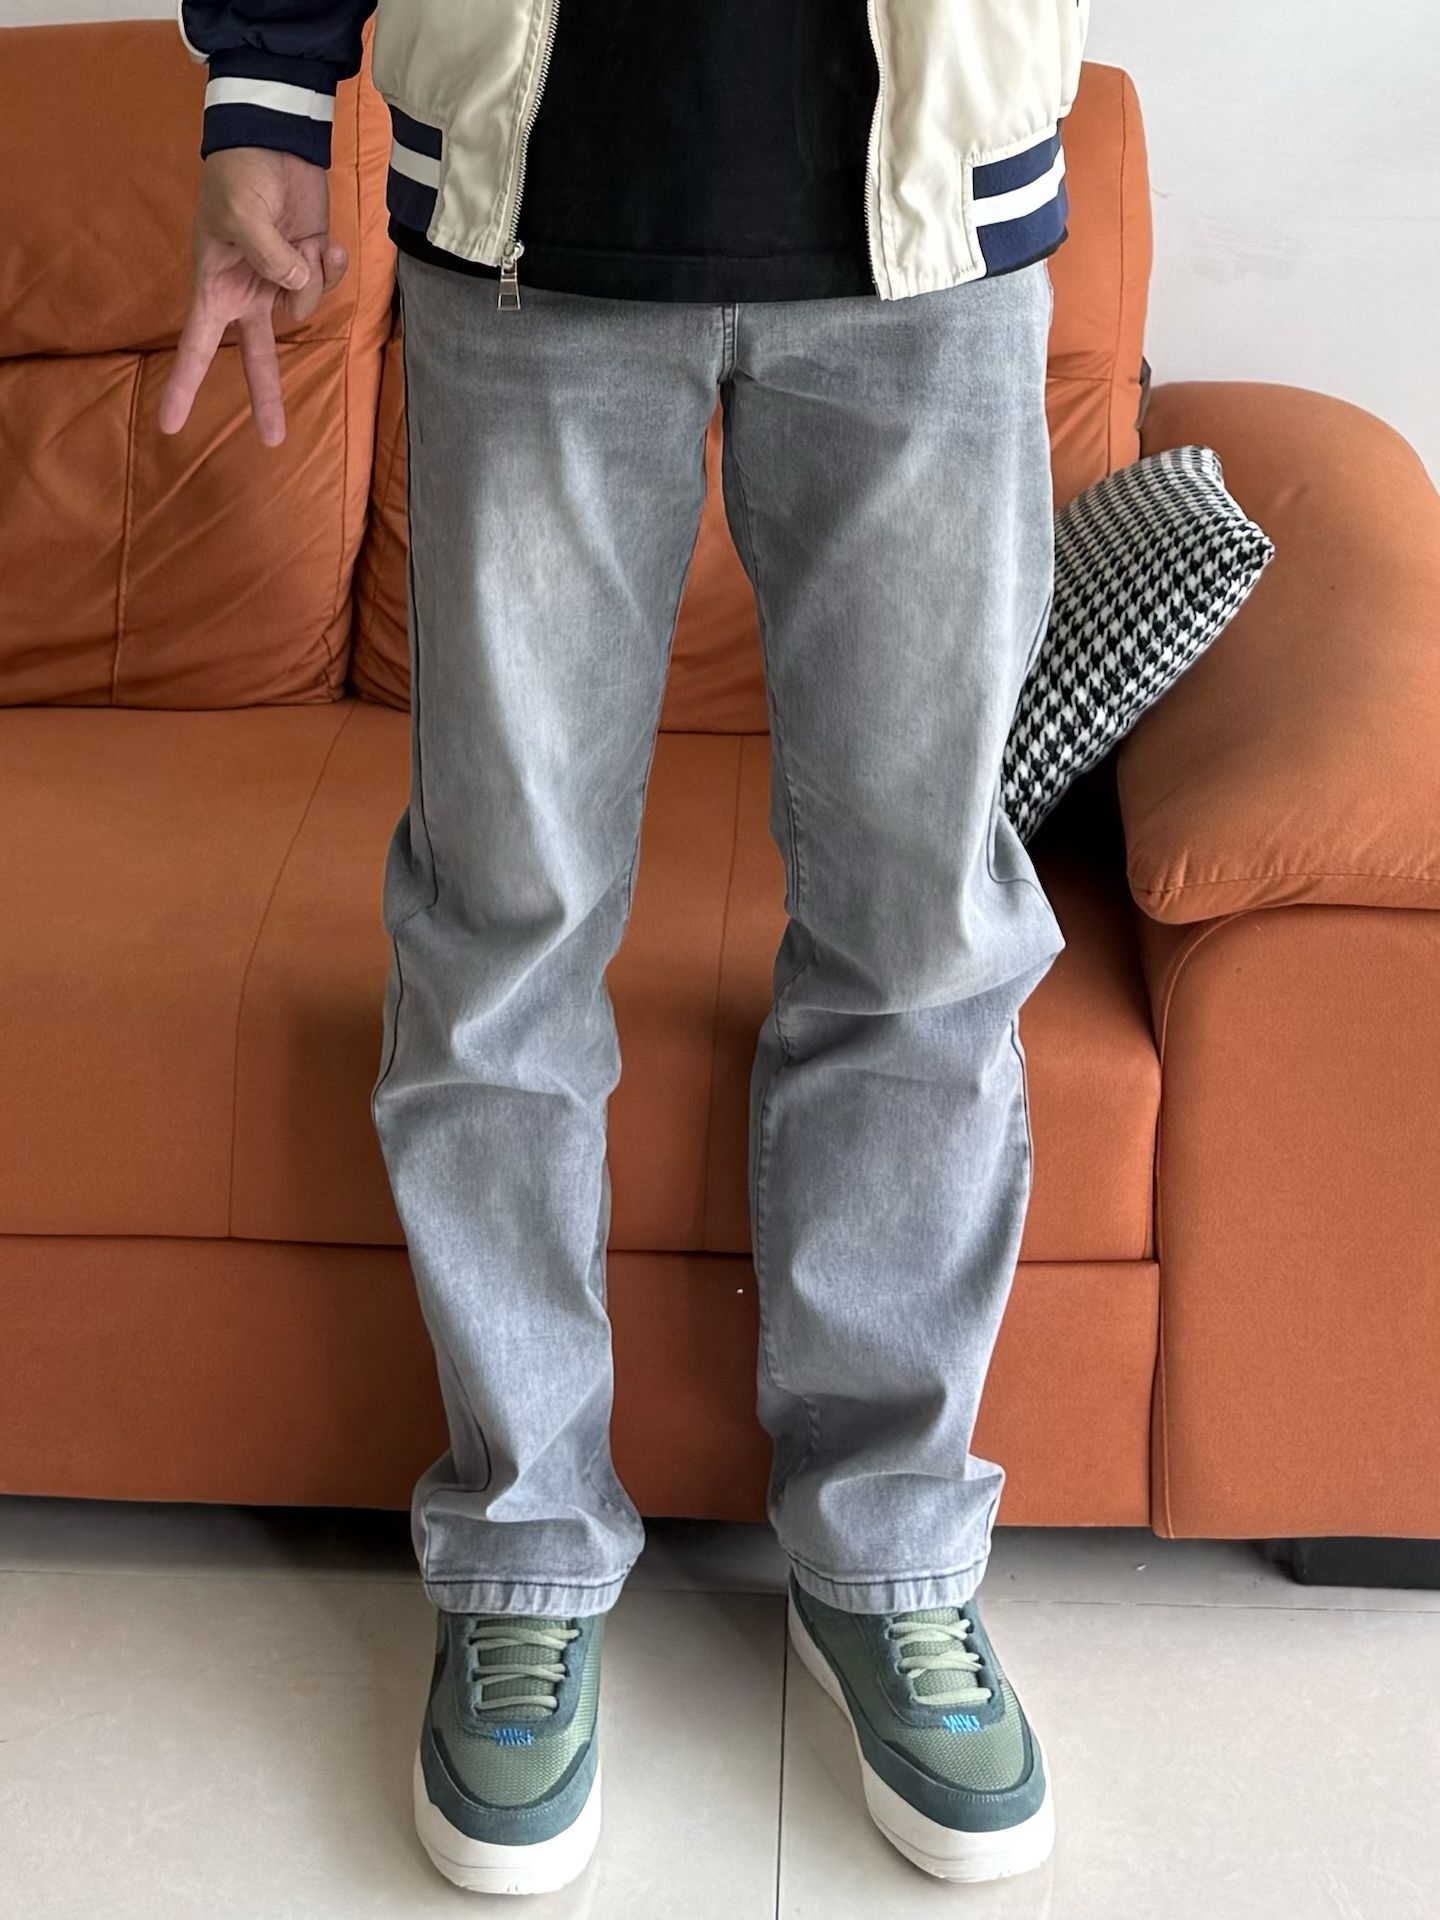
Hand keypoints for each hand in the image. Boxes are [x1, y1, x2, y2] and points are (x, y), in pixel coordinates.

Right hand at [158, 147, 348, 447]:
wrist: (275, 139)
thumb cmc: (240, 174)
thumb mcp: (243, 215)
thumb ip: (270, 259)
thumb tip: (297, 287)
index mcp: (216, 286)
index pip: (197, 344)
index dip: (184, 384)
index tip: (169, 424)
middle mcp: (249, 291)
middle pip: (260, 357)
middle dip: (266, 396)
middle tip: (272, 438)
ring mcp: (282, 279)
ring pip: (306, 307)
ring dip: (311, 277)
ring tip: (301, 240)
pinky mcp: (312, 264)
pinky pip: (328, 283)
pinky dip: (331, 265)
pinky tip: (325, 240)